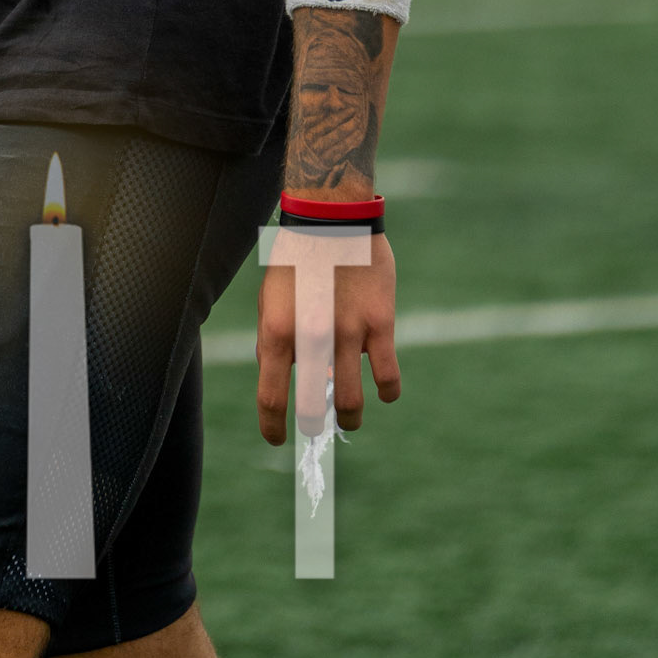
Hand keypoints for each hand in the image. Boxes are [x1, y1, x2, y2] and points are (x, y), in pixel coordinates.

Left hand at [255, 232, 400, 443]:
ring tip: (350, 416)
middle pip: (314, 410)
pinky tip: (383, 391)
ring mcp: (349, 334)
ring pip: (353, 402)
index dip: (273, 427)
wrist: (332, 218)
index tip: (277, 439)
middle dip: (315, 427)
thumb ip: (271, 341)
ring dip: (351, 417)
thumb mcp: (269, 300)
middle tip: (317, 427)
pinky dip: (386, 392)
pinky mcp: (381, 324)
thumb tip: (276, 377)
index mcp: (278, 333)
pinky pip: (388, 377)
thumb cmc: (296, 260)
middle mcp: (312, 339)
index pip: (271, 398)